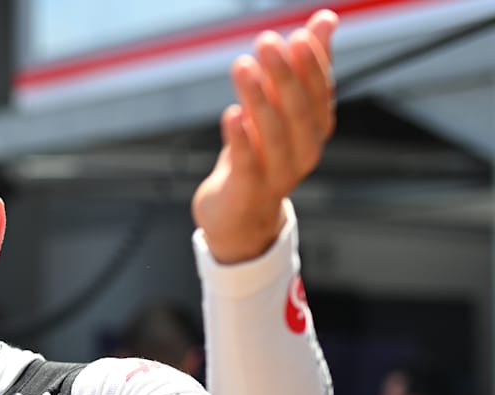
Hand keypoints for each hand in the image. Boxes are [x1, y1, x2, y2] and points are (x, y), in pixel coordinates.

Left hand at [193, 9, 337, 263]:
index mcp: (315, 129)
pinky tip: (231, 113)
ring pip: (272, 135)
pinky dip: (240, 139)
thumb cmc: (262, 151)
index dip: (310, 66)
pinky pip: (247, 164)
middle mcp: (303, 152)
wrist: (239, 212)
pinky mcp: (247, 192)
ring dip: (258, 98)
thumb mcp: (281, 107)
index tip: (296, 36)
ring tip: (242, 66)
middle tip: (266, 42)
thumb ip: (303, 65)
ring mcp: (277, 175)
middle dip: (284, 75)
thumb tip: (326, 18)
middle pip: (297, 112)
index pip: (318, 94)